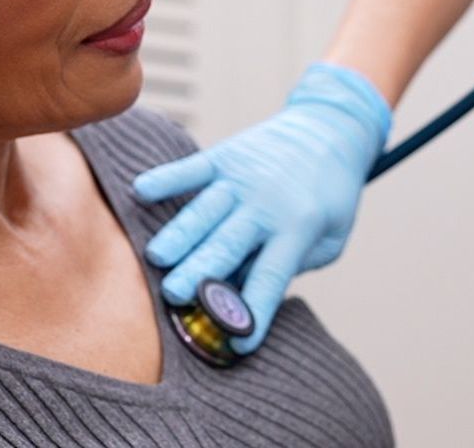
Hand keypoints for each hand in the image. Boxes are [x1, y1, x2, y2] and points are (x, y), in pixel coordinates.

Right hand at [131, 62, 391, 352]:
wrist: (331, 129)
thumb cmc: (329, 195)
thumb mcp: (331, 236)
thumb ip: (292, 264)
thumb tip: (243, 292)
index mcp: (298, 227)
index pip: (272, 275)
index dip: (256, 310)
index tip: (240, 344)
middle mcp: (267, 202)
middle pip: (228, 243)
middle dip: (201, 270)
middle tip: (174, 295)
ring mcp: (244, 176)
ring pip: (205, 210)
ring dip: (180, 233)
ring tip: (156, 258)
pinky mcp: (226, 155)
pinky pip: (193, 168)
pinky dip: (168, 178)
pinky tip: (142, 190)